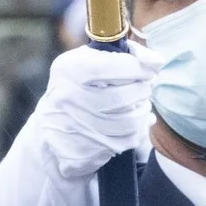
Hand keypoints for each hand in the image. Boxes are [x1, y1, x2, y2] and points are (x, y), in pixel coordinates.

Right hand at [30, 44, 160, 180]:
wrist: (50, 133)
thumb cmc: (76, 89)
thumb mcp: (86, 62)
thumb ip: (121, 54)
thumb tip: (155, 61)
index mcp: (68, 70)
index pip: (109, 65)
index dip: (136, 67)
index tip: (148, 70)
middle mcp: (69, 98)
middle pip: (123, 96)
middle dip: (143, 91)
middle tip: (144, 88)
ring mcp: (77, 127)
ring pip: (129, 121)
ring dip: (143, 111)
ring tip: (142, 105)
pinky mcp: (85, 152)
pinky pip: (126, 141)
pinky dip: (139, 131)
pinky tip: (137, 123)